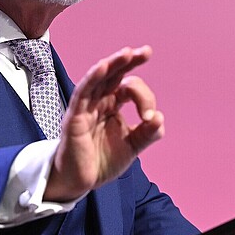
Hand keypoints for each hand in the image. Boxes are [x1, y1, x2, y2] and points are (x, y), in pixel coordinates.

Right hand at [44, 46, 162, 201]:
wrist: (79, 182)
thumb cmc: (101, 161)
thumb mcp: (132, 147)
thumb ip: (147, 134)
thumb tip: (160, 118)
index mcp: (112, 105)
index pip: (129, 88)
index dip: (144, 98)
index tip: (150, 118)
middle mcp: (99, 101)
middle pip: (114, 74)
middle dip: (129, 61)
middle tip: (146, 52)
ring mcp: (86, 107)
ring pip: (98, 78)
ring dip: (113, 64)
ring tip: (128, 53)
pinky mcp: (75, 116)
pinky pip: (83, 93)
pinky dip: (92, 78)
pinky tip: (103, 67)